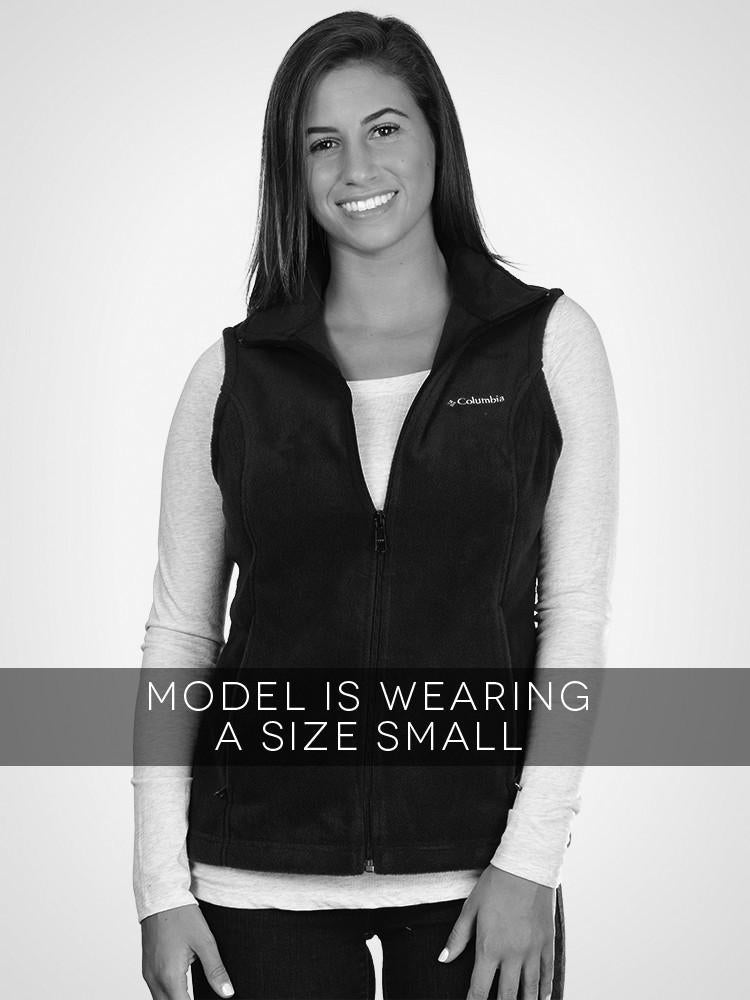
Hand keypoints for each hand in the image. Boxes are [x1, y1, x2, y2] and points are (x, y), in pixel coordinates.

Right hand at [141, 903, 234, 998]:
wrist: (161, 897)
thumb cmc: (181, 915)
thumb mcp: (204, 941)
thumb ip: (215, 970)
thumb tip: (227, 993)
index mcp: (170, 976)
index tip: (210, 999)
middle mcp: (154, 979)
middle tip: (200, 996)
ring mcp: (148, 974)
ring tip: (192, 994)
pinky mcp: (146, 968)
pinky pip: (155, 991)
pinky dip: (168, 994)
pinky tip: (180, 988)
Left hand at [437, 865, 555, 999]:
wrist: (526, 866)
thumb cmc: (495, 884)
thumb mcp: (471, 908)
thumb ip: (458, 937)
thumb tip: (444, 958)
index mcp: (489, 947)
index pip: (479, 988)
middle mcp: (512, 954)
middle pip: (507, 995)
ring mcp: (532, 950)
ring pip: (530, 989)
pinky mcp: (547, 942)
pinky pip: (548, 973)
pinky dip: (545, 989)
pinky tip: (542, 998)